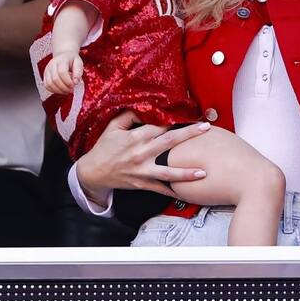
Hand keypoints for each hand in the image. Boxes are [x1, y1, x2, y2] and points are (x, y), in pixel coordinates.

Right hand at [43, 50, 82, 94]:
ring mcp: (47, 70)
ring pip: (50, 84)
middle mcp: (52, 64)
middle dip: (64, 87)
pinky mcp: (45, 76)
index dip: (68, 81)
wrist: (63, 56)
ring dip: (59, 90)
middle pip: (55, 79)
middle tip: (71, 90)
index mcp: (61, 60)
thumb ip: (78, 72)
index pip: (62, 72)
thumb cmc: (71, 60)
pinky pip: (47, 86)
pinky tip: (60, 90)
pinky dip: (54, 90)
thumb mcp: (79, 63)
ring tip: (66, 91)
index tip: (73, 85)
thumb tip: (75, 82)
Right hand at [73, 111, 209, 199]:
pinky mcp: (142, 183)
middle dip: (189, 134)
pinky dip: (173, 192)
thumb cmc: (104, 147)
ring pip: (168, 172)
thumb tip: (144, 107)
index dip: (175, 119)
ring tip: (203, 172)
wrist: (94, 172)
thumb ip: (128, 116)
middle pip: (169, 142)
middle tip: (206, 128)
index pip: (159, 125)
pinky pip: (160, 189)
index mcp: (135, 137)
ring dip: (186, 172)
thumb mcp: (112, 127)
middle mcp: (141, 153)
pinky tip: (187, 194)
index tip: (189, 115)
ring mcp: (142, 170)